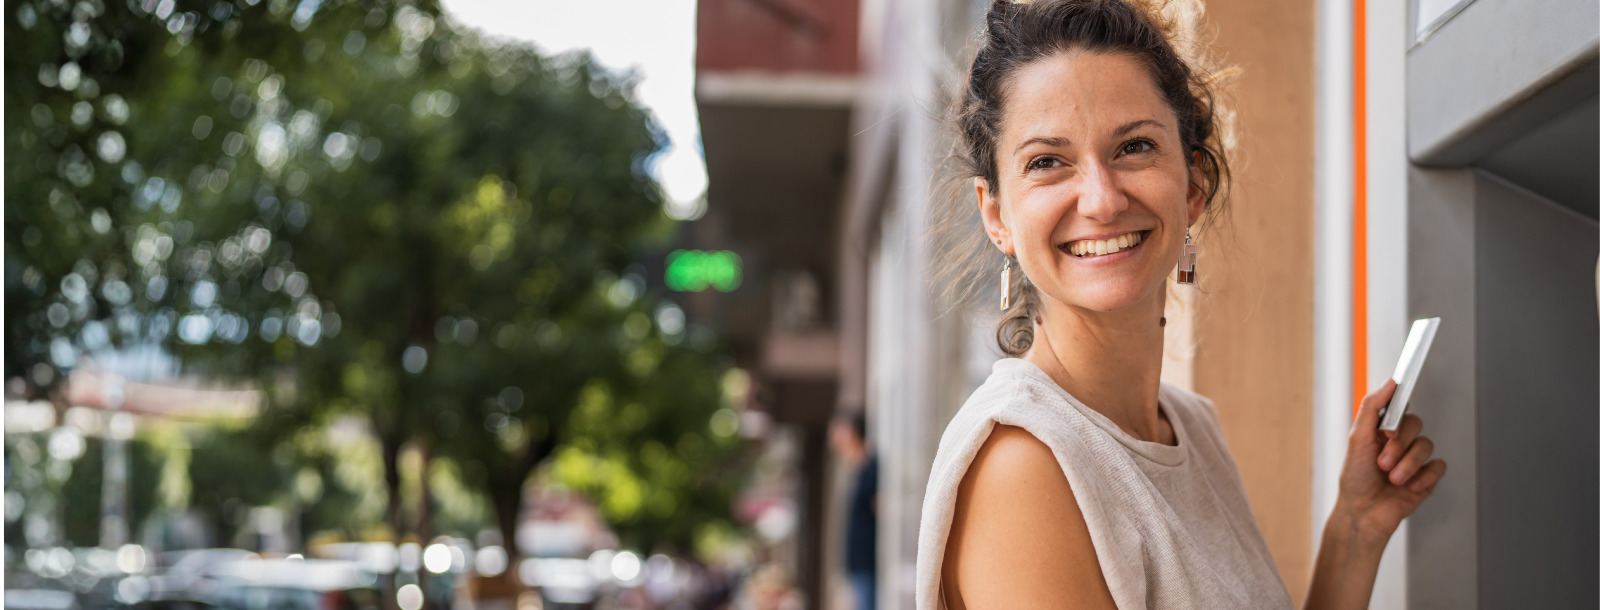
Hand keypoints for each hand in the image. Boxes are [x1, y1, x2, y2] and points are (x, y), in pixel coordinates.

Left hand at [1335, 379, 1447, 540]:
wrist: (1363, 513)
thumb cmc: (1355, 480)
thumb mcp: (1357, 439)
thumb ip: (1372, 408)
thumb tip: (1388, 383)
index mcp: (1381, 430)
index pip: (1399, 408)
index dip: (1398, 413)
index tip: (1390, 425)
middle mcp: (1399, 442)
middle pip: (1415, 424)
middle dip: (1399, 444)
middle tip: (1383, 461)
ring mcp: (1414, 459)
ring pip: (1426, 445)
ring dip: (1408, 463)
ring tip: (1392, 478)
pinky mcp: (1426, 477)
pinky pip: (1438, 466)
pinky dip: (1424, 476)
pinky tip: (1409, 486)